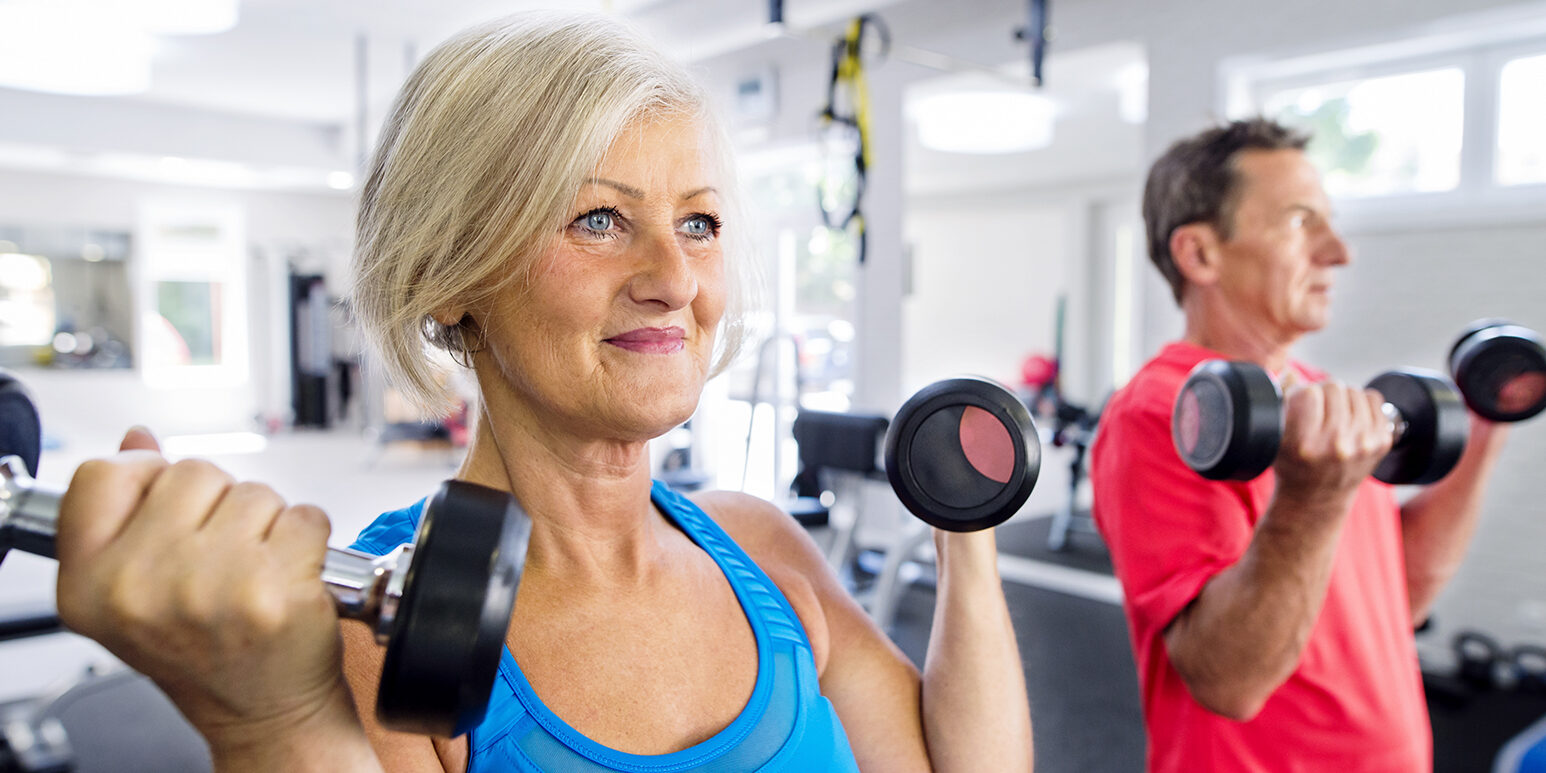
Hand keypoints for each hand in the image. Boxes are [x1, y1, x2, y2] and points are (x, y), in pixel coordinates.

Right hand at [54, 428, 347, 747]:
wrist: (262, 710)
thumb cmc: (205, 650)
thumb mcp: (137, 589)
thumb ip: (127, 511)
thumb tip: (138, 440)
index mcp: (90, 583)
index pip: (103, 475)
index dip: (146, 476)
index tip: (168, 505)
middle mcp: (140, 587)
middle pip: (191, 472)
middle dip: (218, 503)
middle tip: (221, 558)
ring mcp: (209, 587)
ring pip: (255, 491)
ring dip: (267, 523)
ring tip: (254, 572)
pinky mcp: (273, 591)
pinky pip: (305, 516)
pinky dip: (309, 539)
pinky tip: (288, 578)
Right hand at [1273, 378, 1392, 510]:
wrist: (1318, 497)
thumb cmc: (1292, 464)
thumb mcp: (1275, 438)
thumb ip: (1281, 402)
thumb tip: (1291, 373)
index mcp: (1305, 445)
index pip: (1309, 392)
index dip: (1301, 393)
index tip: (1299, 403)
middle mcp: (1337, 445)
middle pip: (1334, 387)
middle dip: (1322, 393)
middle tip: (1317, 408)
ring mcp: (1363, 444)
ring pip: (1354, 390)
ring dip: (1342, 396)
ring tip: (1333, 413)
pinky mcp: (1381, 442)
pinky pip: (1373, 398)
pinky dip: (1360, 402)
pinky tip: (1350, 416)